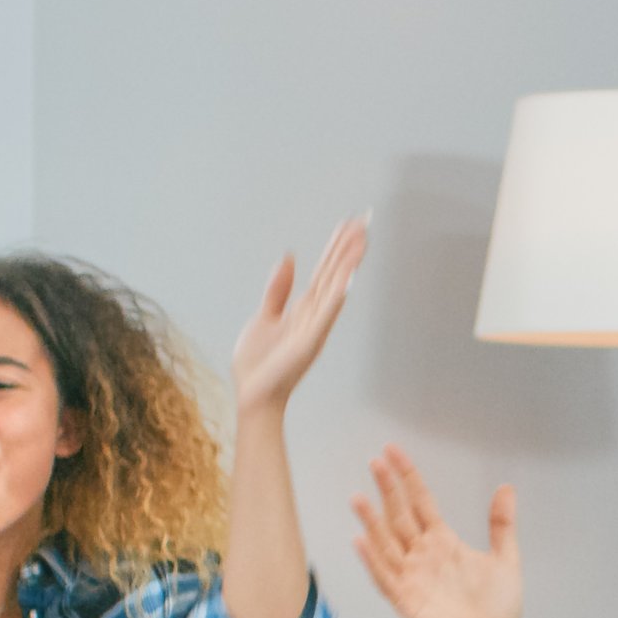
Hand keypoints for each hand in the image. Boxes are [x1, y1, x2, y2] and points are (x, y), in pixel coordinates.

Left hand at [231, 215, 368, 416]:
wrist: (253, 395)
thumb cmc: (258, 364)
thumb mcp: (265, 316)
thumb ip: (278, 289)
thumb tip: (288, 258)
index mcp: (303, 309)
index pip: (324, 272)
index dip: (336, 248)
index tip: (348, 226)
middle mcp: (314, 316)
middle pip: (334, 275)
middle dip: (347, 248)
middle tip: (364, 221)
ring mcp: (314, 329)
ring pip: (334, 289)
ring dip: (347, 265)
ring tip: (361, 241)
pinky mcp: (308, 343)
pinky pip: (325, 316)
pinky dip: (336, 298)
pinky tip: (346, 279)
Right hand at [350, 446, 522, 617]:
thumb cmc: (498, 609)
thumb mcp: (506, 559)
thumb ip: (502, 524)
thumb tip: (506, 488)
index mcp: (443, 542)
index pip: (420, 502)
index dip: (407, 477)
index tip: (393, 452)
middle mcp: (423, 556)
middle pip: (400, 516)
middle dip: (388, 490)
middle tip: (375, 462)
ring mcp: (412, 577)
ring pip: (386, 544)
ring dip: (371, 521)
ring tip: (358, 498)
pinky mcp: (407, 601)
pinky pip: (385, 578)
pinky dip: (373, 560)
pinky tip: (361, 541)